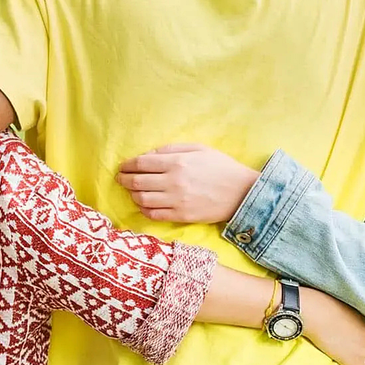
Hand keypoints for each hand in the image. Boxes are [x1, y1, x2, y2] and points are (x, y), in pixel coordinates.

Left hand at [117, 143, 259, 223]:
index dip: (127, 165)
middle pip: (137, 182)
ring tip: (132, 191)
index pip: (141, 164)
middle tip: (121, 179)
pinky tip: (144, 205)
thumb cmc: (221, 167)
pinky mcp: (182, 216)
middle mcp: (173, 182)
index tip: (122, 167)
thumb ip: (170, 149)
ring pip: (142, 200)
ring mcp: (177, 201)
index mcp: (176, 162)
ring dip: (132, 195)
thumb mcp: (198, 149)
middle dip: (124, 180)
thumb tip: (148, 155)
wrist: (243, 193)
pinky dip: (144, 210)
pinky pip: (154, 215)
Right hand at [301, 287, 364, 364]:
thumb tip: (329, 311)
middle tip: (358, 354)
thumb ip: (339, 312)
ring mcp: (363, 347)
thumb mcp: (334, 303)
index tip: (350, 339)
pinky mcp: (355, 360)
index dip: (361, 337)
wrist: (313, 312)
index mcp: (363, 318)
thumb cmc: (316, 303)